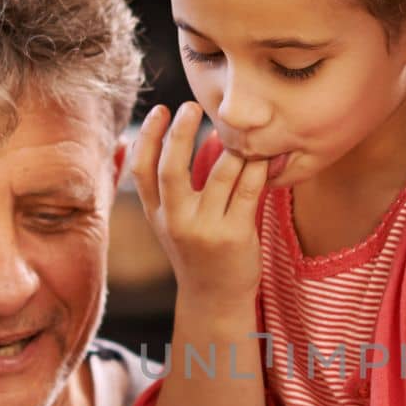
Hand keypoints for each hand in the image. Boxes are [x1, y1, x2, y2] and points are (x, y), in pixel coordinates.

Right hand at [130, 102, 266, 312]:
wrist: (215, 299)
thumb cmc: (197, 252)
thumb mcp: (173, 223)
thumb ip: (177, 187)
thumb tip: (198, 135)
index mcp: (156, 215)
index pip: (141, 171)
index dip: (148, 137)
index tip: (161, 110)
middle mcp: (176, 222)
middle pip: (171, 170)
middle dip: (180, 134)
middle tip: (192, 106)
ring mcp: (205, 230)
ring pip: (219, 176)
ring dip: (232, 148)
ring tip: (241, 132)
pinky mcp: (235, 236)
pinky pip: (248, 190)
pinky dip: (257, 168)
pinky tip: (264, 155)